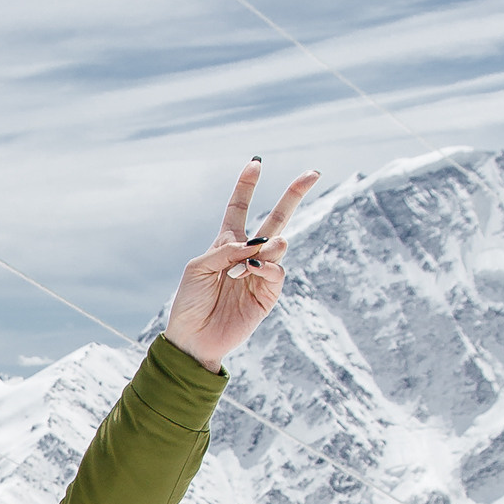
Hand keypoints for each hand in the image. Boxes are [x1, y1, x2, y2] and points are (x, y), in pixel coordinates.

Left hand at [161, 162, 317, 370]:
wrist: (193, 339)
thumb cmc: (190, 303)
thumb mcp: (199, 269)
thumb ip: (225, 251)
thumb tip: (255, 245)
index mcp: (225, 244)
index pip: (238, 208)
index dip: (247, 186)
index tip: (256, 163)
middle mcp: (246, 255)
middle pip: (275, 219)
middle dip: (293, 196)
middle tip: (313, 173)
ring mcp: (260, 274)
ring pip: (278, 246)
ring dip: (269, 246)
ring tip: (258, 254)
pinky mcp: (268, 295)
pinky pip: (277, 272)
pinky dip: (268, 268)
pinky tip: (253, 271)